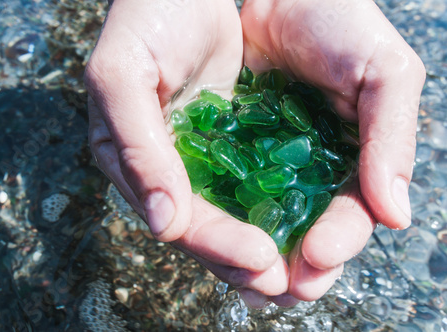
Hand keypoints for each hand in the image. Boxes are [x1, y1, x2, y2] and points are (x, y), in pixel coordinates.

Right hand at [85, 0, 289, 304]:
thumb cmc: (145, 23)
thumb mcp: (122, 75)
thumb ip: (137, 147)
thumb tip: (163, 222)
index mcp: (132, 162)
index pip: (175, 217)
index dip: (215, 242)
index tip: (261, 260)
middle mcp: (164, 171)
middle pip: (205, 229)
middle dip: (245, 259)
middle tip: (290, 285)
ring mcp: (197, 160)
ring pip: (230, 216)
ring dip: (265, 246)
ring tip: (305, 273)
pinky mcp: (227, 144)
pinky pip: (251, 186)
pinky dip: (275, 210)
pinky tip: (303, 229)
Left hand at [241, 0, 424, 302]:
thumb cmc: (336, 22)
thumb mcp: (382, 72)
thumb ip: (391, 137)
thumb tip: (397, 214)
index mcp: (348, 161)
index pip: (347, 216)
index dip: (337, 241)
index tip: (317, 255)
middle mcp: (304, 172)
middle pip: (300, 234)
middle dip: (291, 266)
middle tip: (278, 285)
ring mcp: (261, 166)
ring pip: (255, 224)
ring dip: (248, 254)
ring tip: (245, 273)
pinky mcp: (221, 151)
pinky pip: (216, 192)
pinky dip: (213, 215)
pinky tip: (207, 233)